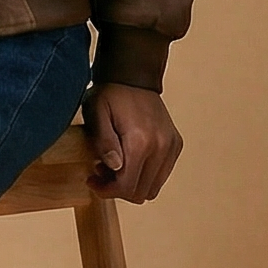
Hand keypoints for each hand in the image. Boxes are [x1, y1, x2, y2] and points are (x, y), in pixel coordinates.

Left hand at [84, 83, 182, 202]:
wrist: (133, 76)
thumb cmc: (110, 94)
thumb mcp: (97, 114)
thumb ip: (104, 142)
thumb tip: (115, 167)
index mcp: (140, 141)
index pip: (126, 186)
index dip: (107, 191)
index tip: (92, 180)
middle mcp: (161, 146)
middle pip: (141, 192)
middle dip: (118, 189)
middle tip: (101, 172)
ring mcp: (171, 146)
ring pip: (153, 187)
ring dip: (132, 184)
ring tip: (115, 166)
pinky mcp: (175, 144)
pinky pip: (162, 174)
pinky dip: (145, 175)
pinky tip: (130, 160)